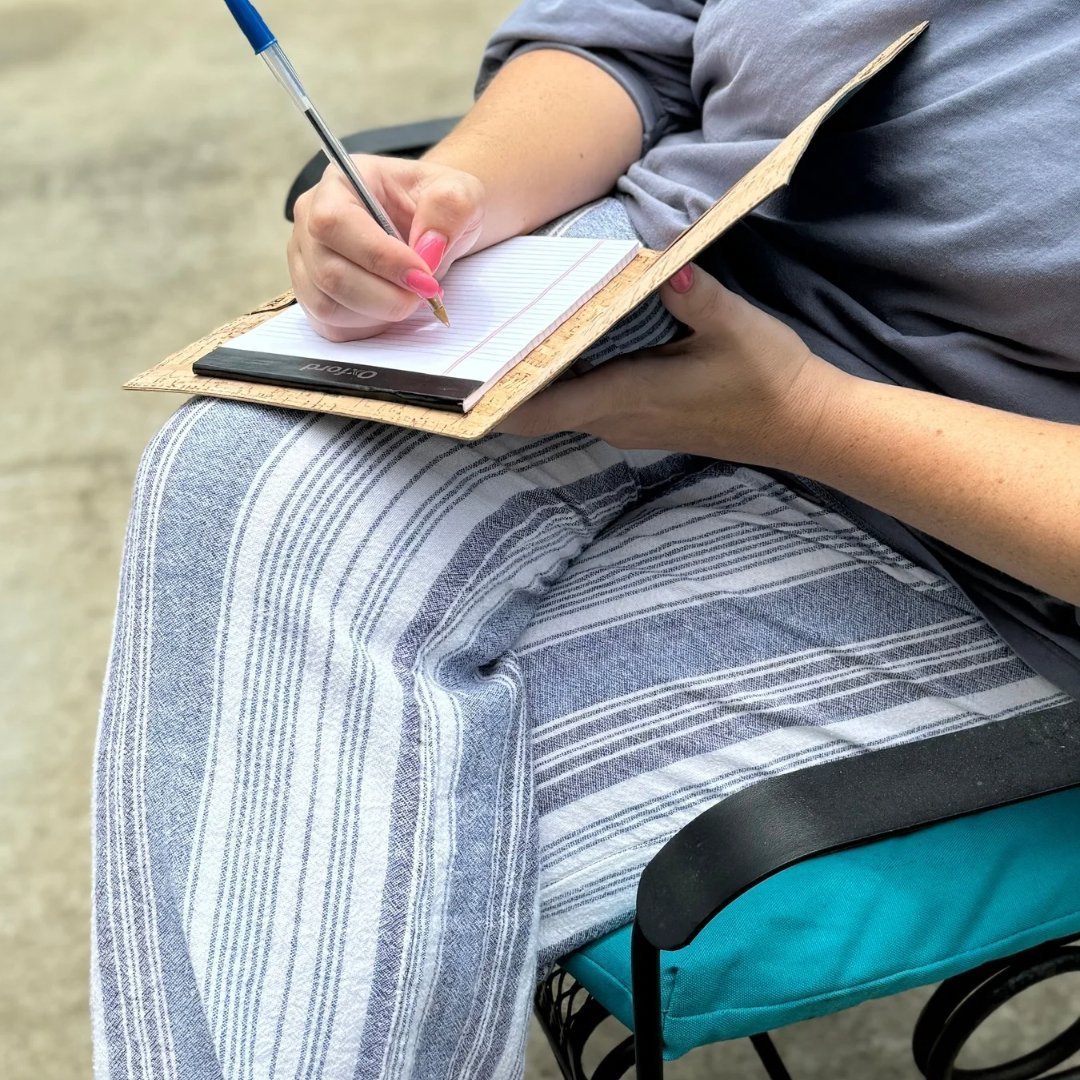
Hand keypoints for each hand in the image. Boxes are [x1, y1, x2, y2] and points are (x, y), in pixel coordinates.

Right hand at [288, 155, 485, 340]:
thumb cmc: (438, 207)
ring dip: (379, 313)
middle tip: (425, 294)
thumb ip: (449, 207)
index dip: (379, 257)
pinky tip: (391, 309)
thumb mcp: (459, 193)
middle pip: (329, 272)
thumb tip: (428, 247)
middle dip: (386, 295)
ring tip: (410, 298)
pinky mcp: (313, 296)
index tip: (422, 276)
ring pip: (327, 305)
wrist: (434, 228)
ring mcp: (306, 260)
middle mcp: (311, 220)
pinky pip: (331, 326)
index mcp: (340, 183)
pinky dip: (368, 327)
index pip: (335, 222)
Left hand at [497, 264, 850, 466]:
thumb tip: (661, 263)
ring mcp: (628, 425)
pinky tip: (555, 347)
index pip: (541, 409)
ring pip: (560, 408)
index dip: (494, 402)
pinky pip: (584, 404)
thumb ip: (694, 295)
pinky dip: (560, 381)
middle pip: (539, 411)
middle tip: (465, 346)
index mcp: (628, 397)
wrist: (804, 426)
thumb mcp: (735, 328)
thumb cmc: (769, 381)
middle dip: (500, 384)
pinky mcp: (641, 421)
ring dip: (529, 381)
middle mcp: (617, 419)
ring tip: (498, 339)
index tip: (454, 385)